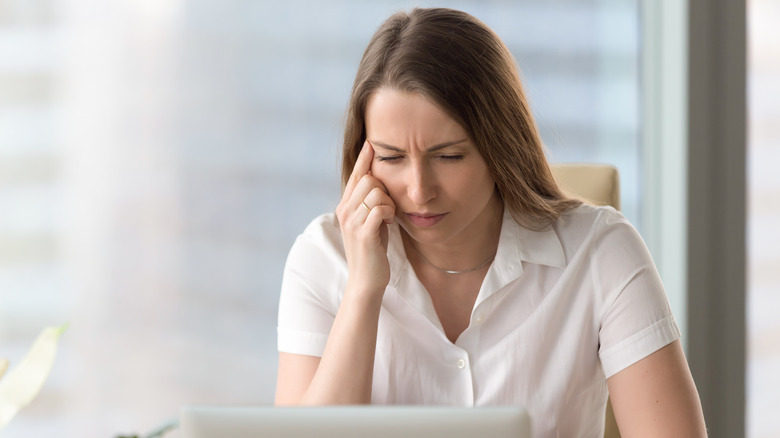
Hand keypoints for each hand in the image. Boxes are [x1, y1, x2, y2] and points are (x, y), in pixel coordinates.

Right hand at [335, 140, 395, 296]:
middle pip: (369, 179)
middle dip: (384, 189)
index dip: (364, 158)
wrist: (366, 280)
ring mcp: (352, 222)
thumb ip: (371, 203)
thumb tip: (379, 184)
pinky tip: (387, 224)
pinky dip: (388, 213)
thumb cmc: (372, 250)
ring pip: (376, 192)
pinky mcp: (363, 233)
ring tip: (387, 218)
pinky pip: (380, 209)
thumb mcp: (370, 221)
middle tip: (387, 209)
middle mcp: (344, 211)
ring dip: (389, 203)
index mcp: (345, 206)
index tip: (372, 143)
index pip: (355, 175)